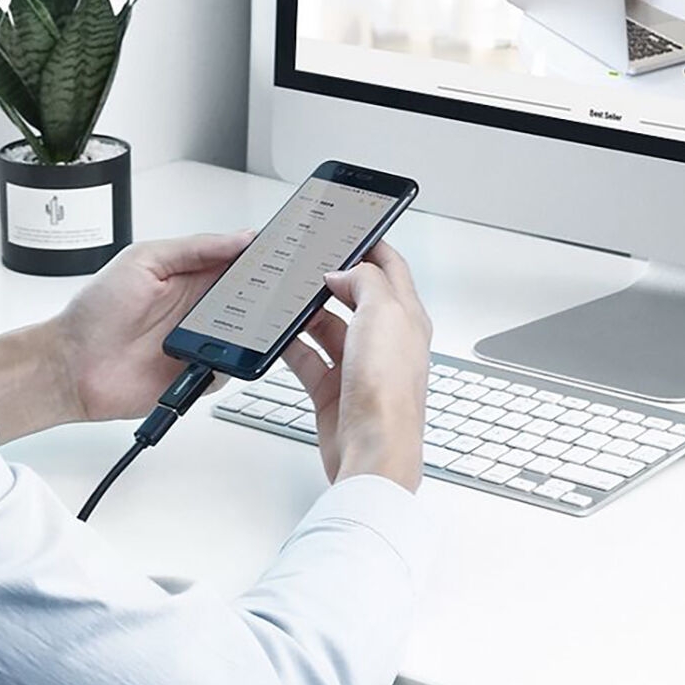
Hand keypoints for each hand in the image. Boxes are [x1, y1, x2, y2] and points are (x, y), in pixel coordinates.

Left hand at [0, 231, 252, 442]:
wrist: (70, 366)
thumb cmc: (95, 312)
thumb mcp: (142, 260)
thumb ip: (194, 247)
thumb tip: (240, 237)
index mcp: (193, 275)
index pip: (241, 262)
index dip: (263, 256)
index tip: (280, 251)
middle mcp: (203, 308)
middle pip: (254, 298)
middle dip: (268, 292)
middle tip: (276, 286)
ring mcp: (204, 341)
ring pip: (249, 334)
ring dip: (253, 329)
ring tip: (249, 321)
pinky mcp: (200, 373)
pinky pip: (233, 368)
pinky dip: (234, 362)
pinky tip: (222, 353)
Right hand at [282, 242, 431, 491]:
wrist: (374, 452)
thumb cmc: (390, 391)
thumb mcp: (383, 313)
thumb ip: (365, 281)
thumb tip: (345, 271)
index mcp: (407, 316)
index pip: (391, 268)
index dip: (371, 246)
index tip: (347, 231)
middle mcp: (385, 340)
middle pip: (357, 296)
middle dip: (331, 279)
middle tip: (306, 265)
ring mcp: (359, 365)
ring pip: (329, 327)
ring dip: (307, 313)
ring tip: (287, 298)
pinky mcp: (335, 390)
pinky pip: (309, 359)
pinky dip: (292, 346)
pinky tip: (277, 337)